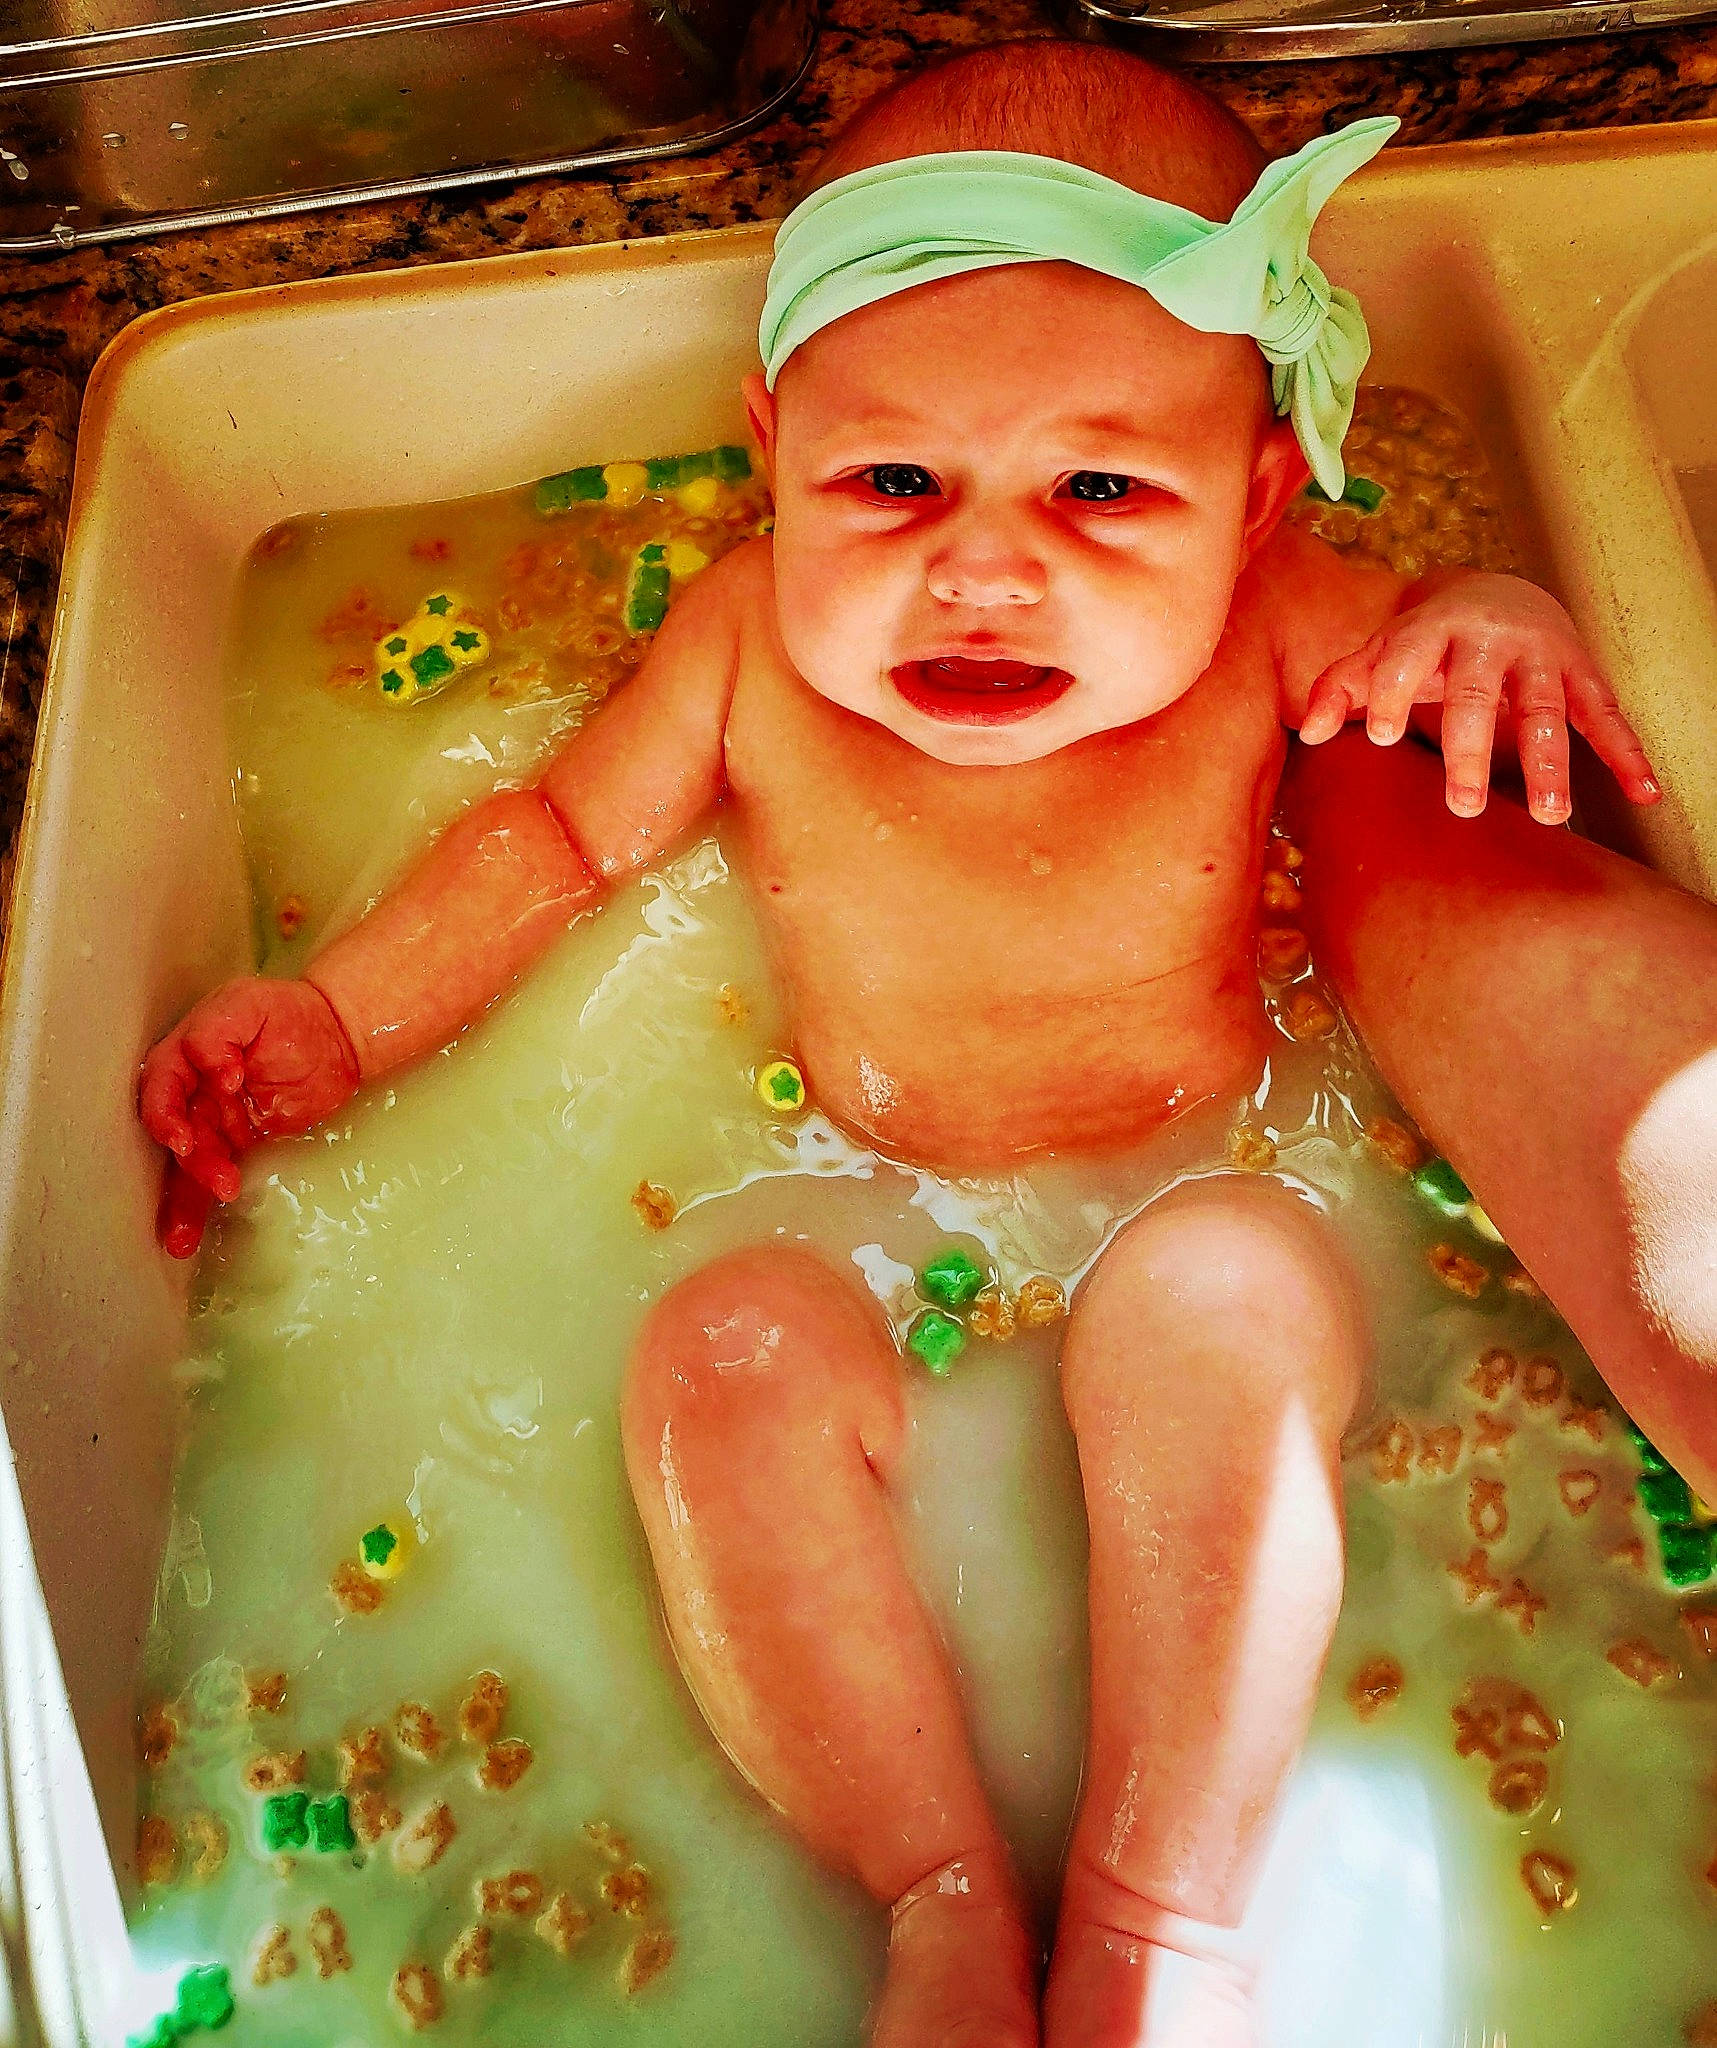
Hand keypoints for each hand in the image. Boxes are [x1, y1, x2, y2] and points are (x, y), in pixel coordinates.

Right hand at [138, 977, 360, 1257]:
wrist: (337, 1036)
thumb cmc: (287, 1013)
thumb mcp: (248, 1004)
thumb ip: (217, 1032)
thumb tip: (214, 1073)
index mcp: (186, 1057)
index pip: (161, 1088)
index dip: (165, 1114)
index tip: (184, 1138)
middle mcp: (194, 1095)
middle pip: (178, 1134)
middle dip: (190, 1164)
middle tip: (219, 1180)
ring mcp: (217, 1124)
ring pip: (189, 1167)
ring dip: (186, 1202)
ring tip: (183, 1240)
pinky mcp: (241, 1148)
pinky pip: (216, 1178)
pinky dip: (203, 1207)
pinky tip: (189, 1240)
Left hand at [1298, 572, 1658, 823]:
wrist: (1497, 593)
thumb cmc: (1426, 641)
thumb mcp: (1380, 653)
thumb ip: (1341, 687)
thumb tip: (1308, 732)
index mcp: (1432, 630)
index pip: (1407, 660)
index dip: (1393, 693)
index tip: (1381, 736)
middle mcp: (1490, 639)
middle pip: (1480, 694)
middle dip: (1472, 748)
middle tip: (1462, 807)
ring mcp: (1541, 656)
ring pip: (1548, 709)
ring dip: (1551, 763)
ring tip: (1551, 816)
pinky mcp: (1581, 673)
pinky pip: (1607, 716)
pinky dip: (1625, 754)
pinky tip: (1641, 792)